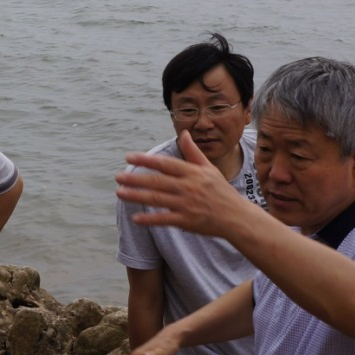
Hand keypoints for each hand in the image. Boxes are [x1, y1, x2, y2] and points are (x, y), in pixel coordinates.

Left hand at [116, 131, 246, 235]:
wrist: (236, 217)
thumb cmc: (220, 191)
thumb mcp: (209, 168)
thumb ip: (193, 152)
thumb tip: (183, 133)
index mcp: (192, 173)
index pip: (165, 164)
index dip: (146, 160)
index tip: (129, 157)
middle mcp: (188, 187)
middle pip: (157, 181)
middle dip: (135, 178)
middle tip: (117, 177)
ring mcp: (187, 205)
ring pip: (157, 199)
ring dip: (136, 196)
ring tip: (120, 193)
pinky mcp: (187, 221)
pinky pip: (164, 220)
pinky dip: (149, 219)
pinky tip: (135, 218)